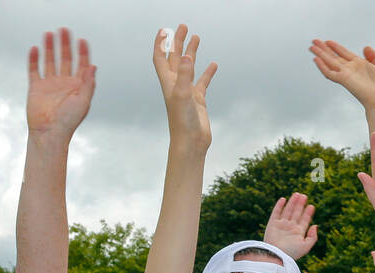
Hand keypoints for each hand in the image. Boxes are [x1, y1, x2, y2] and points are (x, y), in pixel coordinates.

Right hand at [27, 28, 94, 135]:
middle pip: (66, 59)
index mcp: (78, 87)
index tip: (82, 40)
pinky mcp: (36, 88)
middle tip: (64, 30)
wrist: (49, 133)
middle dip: (66, 45)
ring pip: (50, 61)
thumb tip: (93, 66)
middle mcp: (64, 83)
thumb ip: (88, 84)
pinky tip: (35, 49)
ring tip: (49, 34)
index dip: (83, 52)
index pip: (82, 65)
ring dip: (50, 48)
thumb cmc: (69, 121)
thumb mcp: (83, 102)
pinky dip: (34, 59)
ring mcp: (50, 85)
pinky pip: (34, 70)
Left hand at [152, 25, 215, 150]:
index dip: (161, 44)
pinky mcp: (198, 100)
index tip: (165, 30)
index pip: (161, 58)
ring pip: (188, 67)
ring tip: (197, 38)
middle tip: (184, 27)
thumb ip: (185, 75)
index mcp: (169, 82)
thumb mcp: (183, 96)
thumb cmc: (182, 122)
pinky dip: (207, 73)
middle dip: (178, 42)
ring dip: (191, 53)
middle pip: (174, 58)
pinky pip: (202, 82)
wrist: (190, 143)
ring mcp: (187, 92)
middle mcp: (176, 85)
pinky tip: (213, 65)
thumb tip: (186, 56)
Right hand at [264, 193, 317, 259]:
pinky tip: (283, 199)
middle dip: (300, 205)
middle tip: (304, 196)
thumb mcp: (306, 246)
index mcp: (298, 232)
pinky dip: (279, 206)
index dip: (308, 213)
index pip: (304, 220)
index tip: (311, 206)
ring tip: (297, 194)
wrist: (276, 255)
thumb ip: (313, 237)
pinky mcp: (272, 224)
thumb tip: (315, 225)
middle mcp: (290, 227)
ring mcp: (281, 225)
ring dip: (292, 202)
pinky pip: (276, 212)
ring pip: (288, 210)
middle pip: (297, 213)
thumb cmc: (291, 253)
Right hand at [309, 40, 374, 111]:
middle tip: (314, 41)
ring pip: (329, 62)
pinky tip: (316, 59)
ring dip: (320, 54)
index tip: (327, 41)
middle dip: (324, 49)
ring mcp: (346, 74)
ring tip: (311, 47)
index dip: (335, 47)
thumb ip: (374, 57)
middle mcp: (351, 69)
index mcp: (359, 64)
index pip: (344, 53)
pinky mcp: (344, 80)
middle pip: (334, 57)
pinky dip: (322, 66)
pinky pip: (330, 73)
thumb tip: (365, 47)